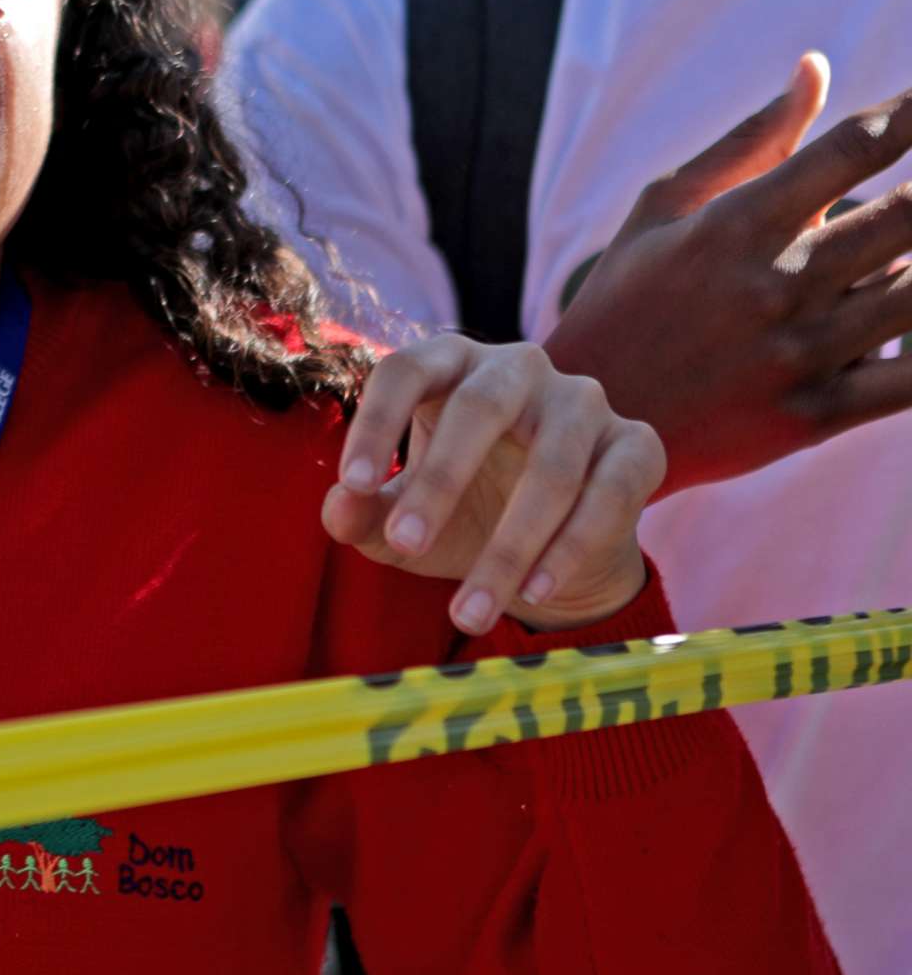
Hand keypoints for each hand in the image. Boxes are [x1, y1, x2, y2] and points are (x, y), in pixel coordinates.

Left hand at [324, 336, 662, 635]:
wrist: (552, 554)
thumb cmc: (462, 515)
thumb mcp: (404, 521)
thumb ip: (366, 514)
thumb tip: (337, 511)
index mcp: (451, 366)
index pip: (405, 371)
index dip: (376, 423)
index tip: (354, 485)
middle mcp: (518, 368)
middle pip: (480, 406)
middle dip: (439, 481)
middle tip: (405, 543)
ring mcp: (583, 401)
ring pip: (552, 467)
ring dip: (509, 545)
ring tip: (469, 609)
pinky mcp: (636, 444)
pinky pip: (608, 493)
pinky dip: (570, 548)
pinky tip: (533, 590)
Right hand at [544, 52, 911, 490]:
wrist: (582, 424)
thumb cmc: (625, 298)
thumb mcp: (662, 208)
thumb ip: (749, 141)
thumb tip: (816, 67)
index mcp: (735, 223)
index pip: (852, 148)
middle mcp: (773, 284)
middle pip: (906, 215)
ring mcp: (798, 353)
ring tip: (908, 250)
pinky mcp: (813, 417)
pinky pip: (910, 383)